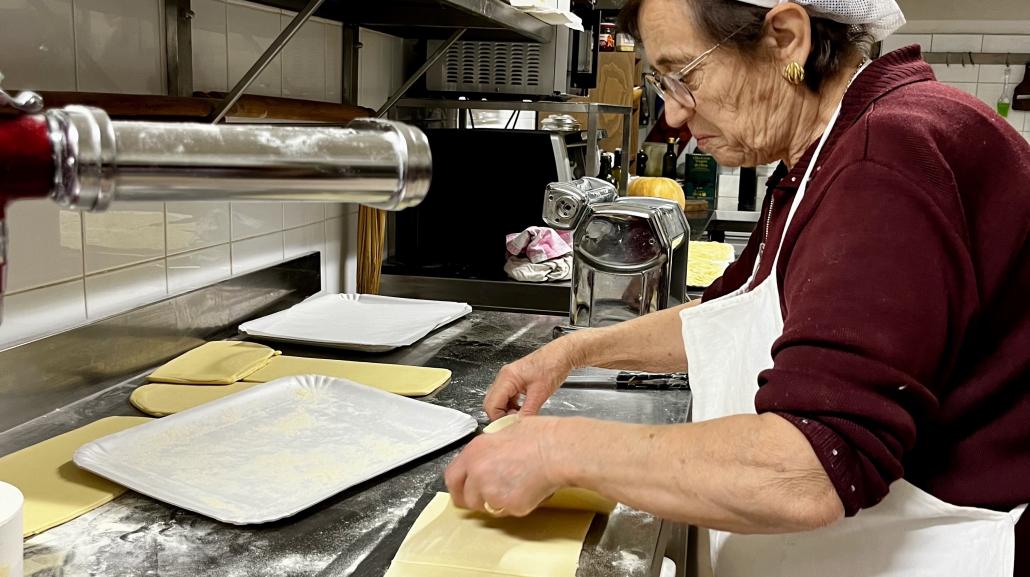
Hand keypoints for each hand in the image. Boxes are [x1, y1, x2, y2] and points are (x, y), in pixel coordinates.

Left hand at [444, 416, 563, 516]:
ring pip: (488, 507)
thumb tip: (491, 458)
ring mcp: (492, 492)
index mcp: (475, 452)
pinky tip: (530, 489)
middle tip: (493, 494)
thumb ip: (489, 450)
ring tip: (517, 485)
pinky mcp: (510, 506)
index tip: (463, 492)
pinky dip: (518, 505)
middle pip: (467, 498)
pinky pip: (509, 511)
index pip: (452, 478)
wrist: (558, 451)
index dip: (458, 488)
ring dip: (497, 502)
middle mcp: (478, 473)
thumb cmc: (540, 436)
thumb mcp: (505, 433)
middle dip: (478, 499)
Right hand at [482, 341, 576, 419]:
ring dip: (506, 410)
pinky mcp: (515, 379)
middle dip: (500, 415)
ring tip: (520, 416)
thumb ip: (528, 412)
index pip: (492, 405)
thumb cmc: (553, 366)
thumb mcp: (541, 394)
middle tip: (514, 423)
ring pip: (498, 400)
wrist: (562, 354)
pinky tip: (522, 409)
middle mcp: (504, 376)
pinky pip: (506, 395)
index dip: (499, 418)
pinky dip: (511, 405)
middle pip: (491, 403)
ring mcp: (508, 377)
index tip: (510, 426)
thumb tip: (519, 425)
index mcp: (507, 378)